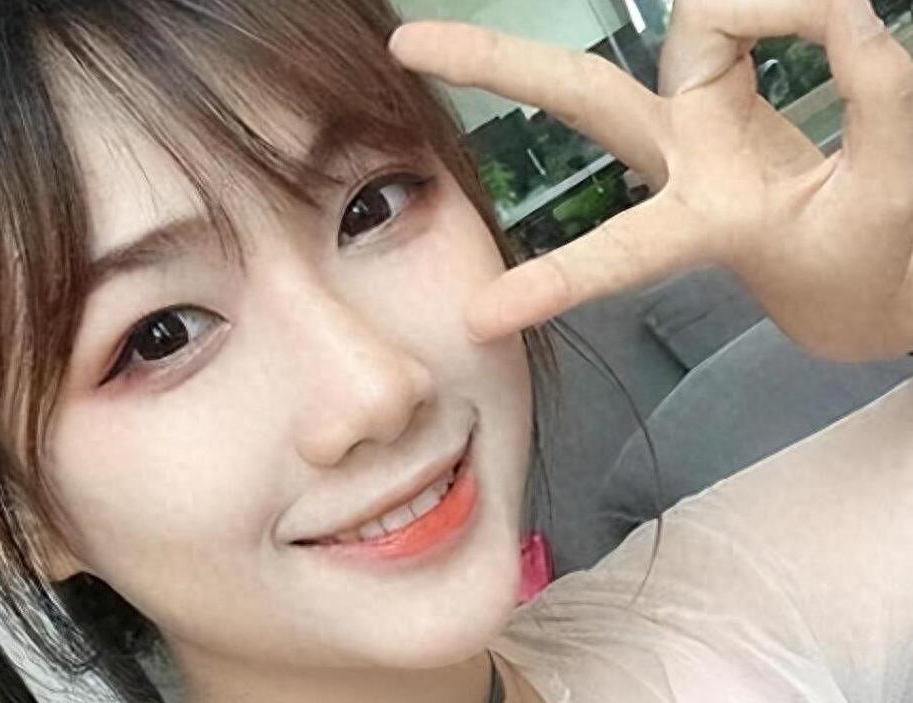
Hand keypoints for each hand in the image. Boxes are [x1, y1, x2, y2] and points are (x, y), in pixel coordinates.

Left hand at [389, 0, 912, 361]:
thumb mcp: (895, 194)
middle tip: (404, 42)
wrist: (876, 279)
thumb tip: (841, 13)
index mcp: (714, 222)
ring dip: (610, 20)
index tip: (480, 318)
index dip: (560, 278)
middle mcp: (686, 164)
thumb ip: (878, 102)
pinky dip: (755, 7)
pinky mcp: (717, 103)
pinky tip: (794, 12)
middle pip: (579, 100)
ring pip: (632, 52)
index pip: (627, 250)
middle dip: (495, 64)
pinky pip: (720, 25)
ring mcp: (694, 128)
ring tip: (518, 33)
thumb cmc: (875, 259)